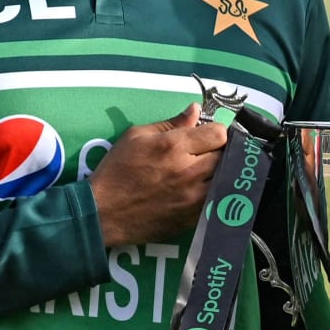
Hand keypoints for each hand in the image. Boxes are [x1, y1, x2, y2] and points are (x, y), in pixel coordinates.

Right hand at [88, 103, 229, 247]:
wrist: (103, 213)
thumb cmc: (116, 170)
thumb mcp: (136, 136)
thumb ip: (171, 123)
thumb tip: (195, 110)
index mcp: (175, 146)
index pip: (219, 133)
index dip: (216, 132)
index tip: (208, 136)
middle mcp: (189, 171)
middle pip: (227, 156)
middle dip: (220, 152)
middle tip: (208, 154)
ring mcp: (193, 198)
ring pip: (226, 180)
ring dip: (220, 174)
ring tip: (206, 173)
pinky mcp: (193, 218)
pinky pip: (217, 201)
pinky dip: (215, 194)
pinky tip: (201, 192)